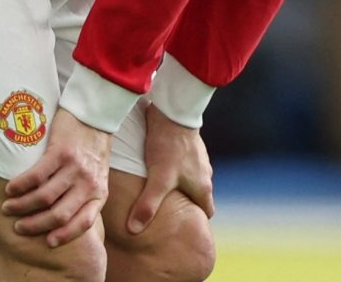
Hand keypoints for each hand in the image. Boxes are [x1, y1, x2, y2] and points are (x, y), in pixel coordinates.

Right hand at [2, 108, 112, 247]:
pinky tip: (10, 188)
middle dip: (35, 225)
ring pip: (45, 197)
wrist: (95, 115)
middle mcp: (89, 183)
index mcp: (99, 192)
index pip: (84, 223)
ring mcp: (75, 168)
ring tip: (9, 207)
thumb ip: (84, 197)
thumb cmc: (92, 149)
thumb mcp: (97, 177)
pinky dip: (20, 185)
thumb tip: (61, 222)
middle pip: (59, 215)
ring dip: (22, 206)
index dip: (65, 235)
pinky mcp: (62, 152)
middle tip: (19, 226)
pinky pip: (36, 175)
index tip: (47, 242)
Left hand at [126, 104, 214, 234]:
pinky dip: (176, 170)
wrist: (174, 111)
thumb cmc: (169, 146)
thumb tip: (134, 230)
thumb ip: (147, 205)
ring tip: (160, 190)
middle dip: (185, 205)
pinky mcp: (191, 147)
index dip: (196, 220)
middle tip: (167, 211)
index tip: (181, 225)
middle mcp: (205, 174)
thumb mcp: (157, 179)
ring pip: (192, 180)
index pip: (207, 212)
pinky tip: (160, 168)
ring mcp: (200, 159)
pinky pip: (186, 165)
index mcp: (202, 186)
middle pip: (199, 197)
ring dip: (180, 186)